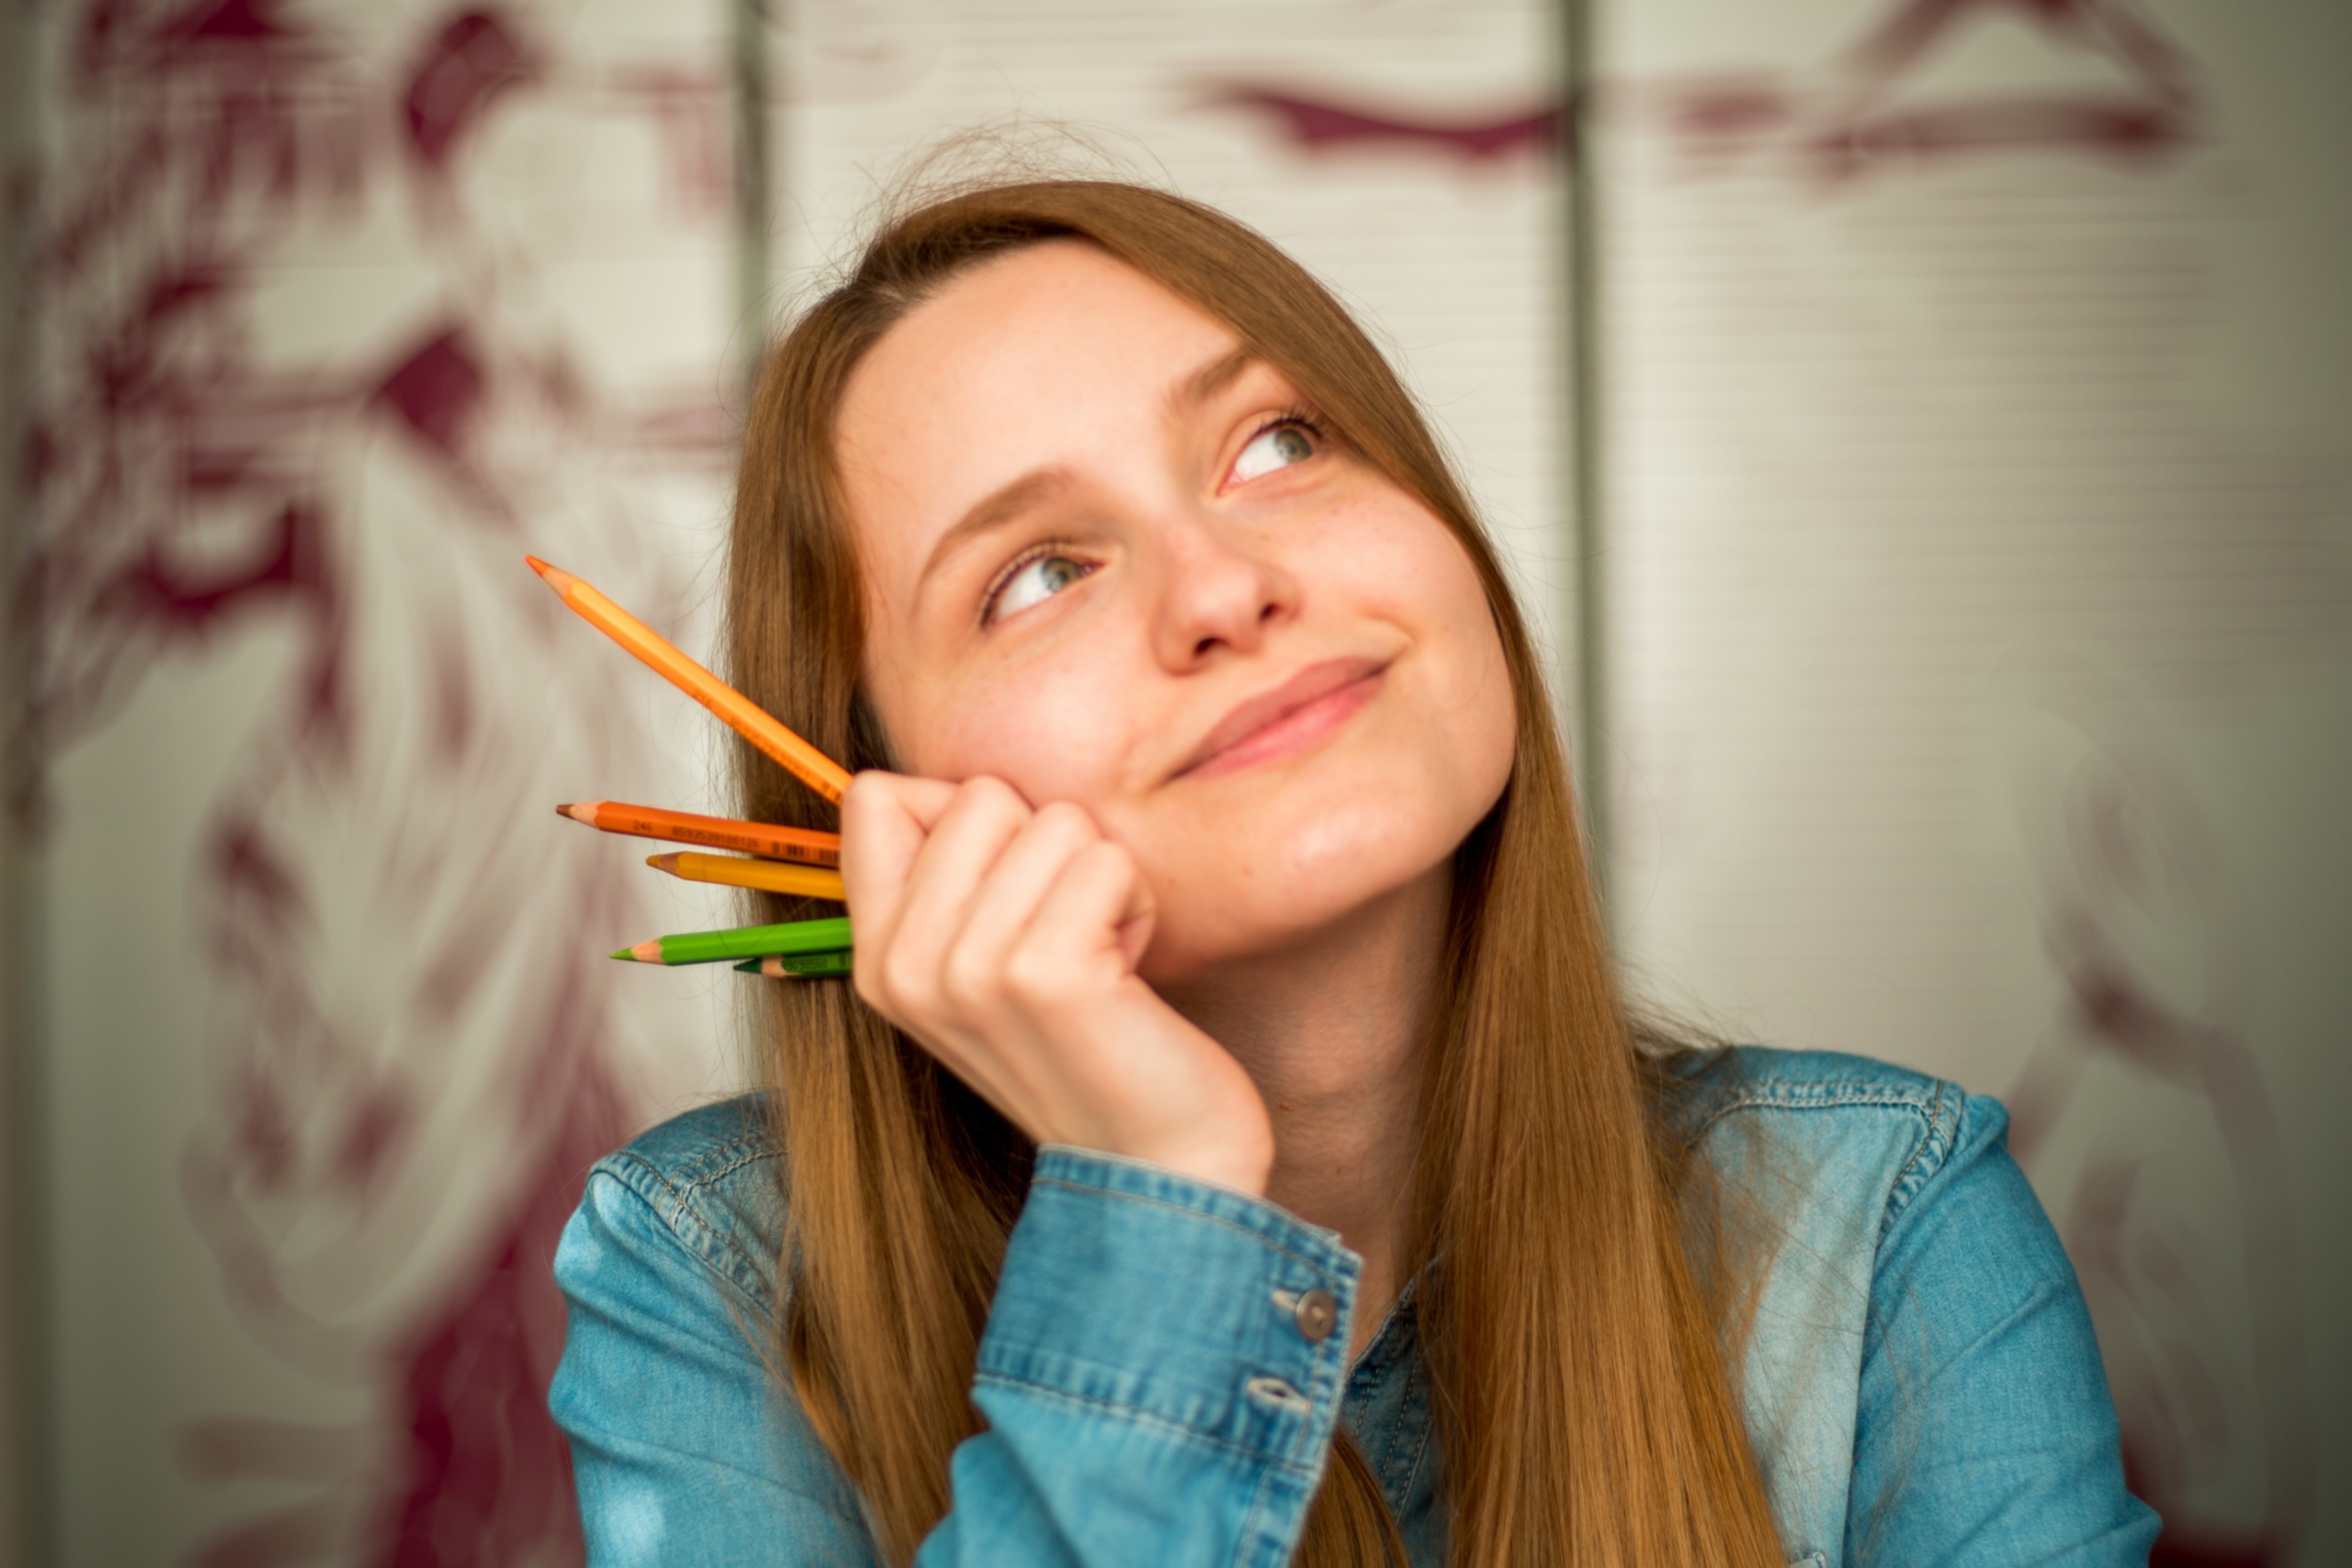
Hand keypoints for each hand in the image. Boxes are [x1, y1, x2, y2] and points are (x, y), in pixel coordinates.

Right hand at [840, 773, 1274, 1195]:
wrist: (1149, 1169)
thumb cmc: (1086, 1047)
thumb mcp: (981, 969)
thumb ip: (947, 883)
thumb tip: (950, 789)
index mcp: (878, 958)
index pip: (873, 796)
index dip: (960, 816)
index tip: (1006, 891)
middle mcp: (907, 964)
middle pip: (978, 794)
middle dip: (1048, 848)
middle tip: (1068, 937)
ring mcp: (970, 970)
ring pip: (1054, 821)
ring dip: (1102, 880)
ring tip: (1099, 959)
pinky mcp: (1046, 973)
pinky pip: (1107, 860)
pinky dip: (1137, 905)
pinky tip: (1127, 973)